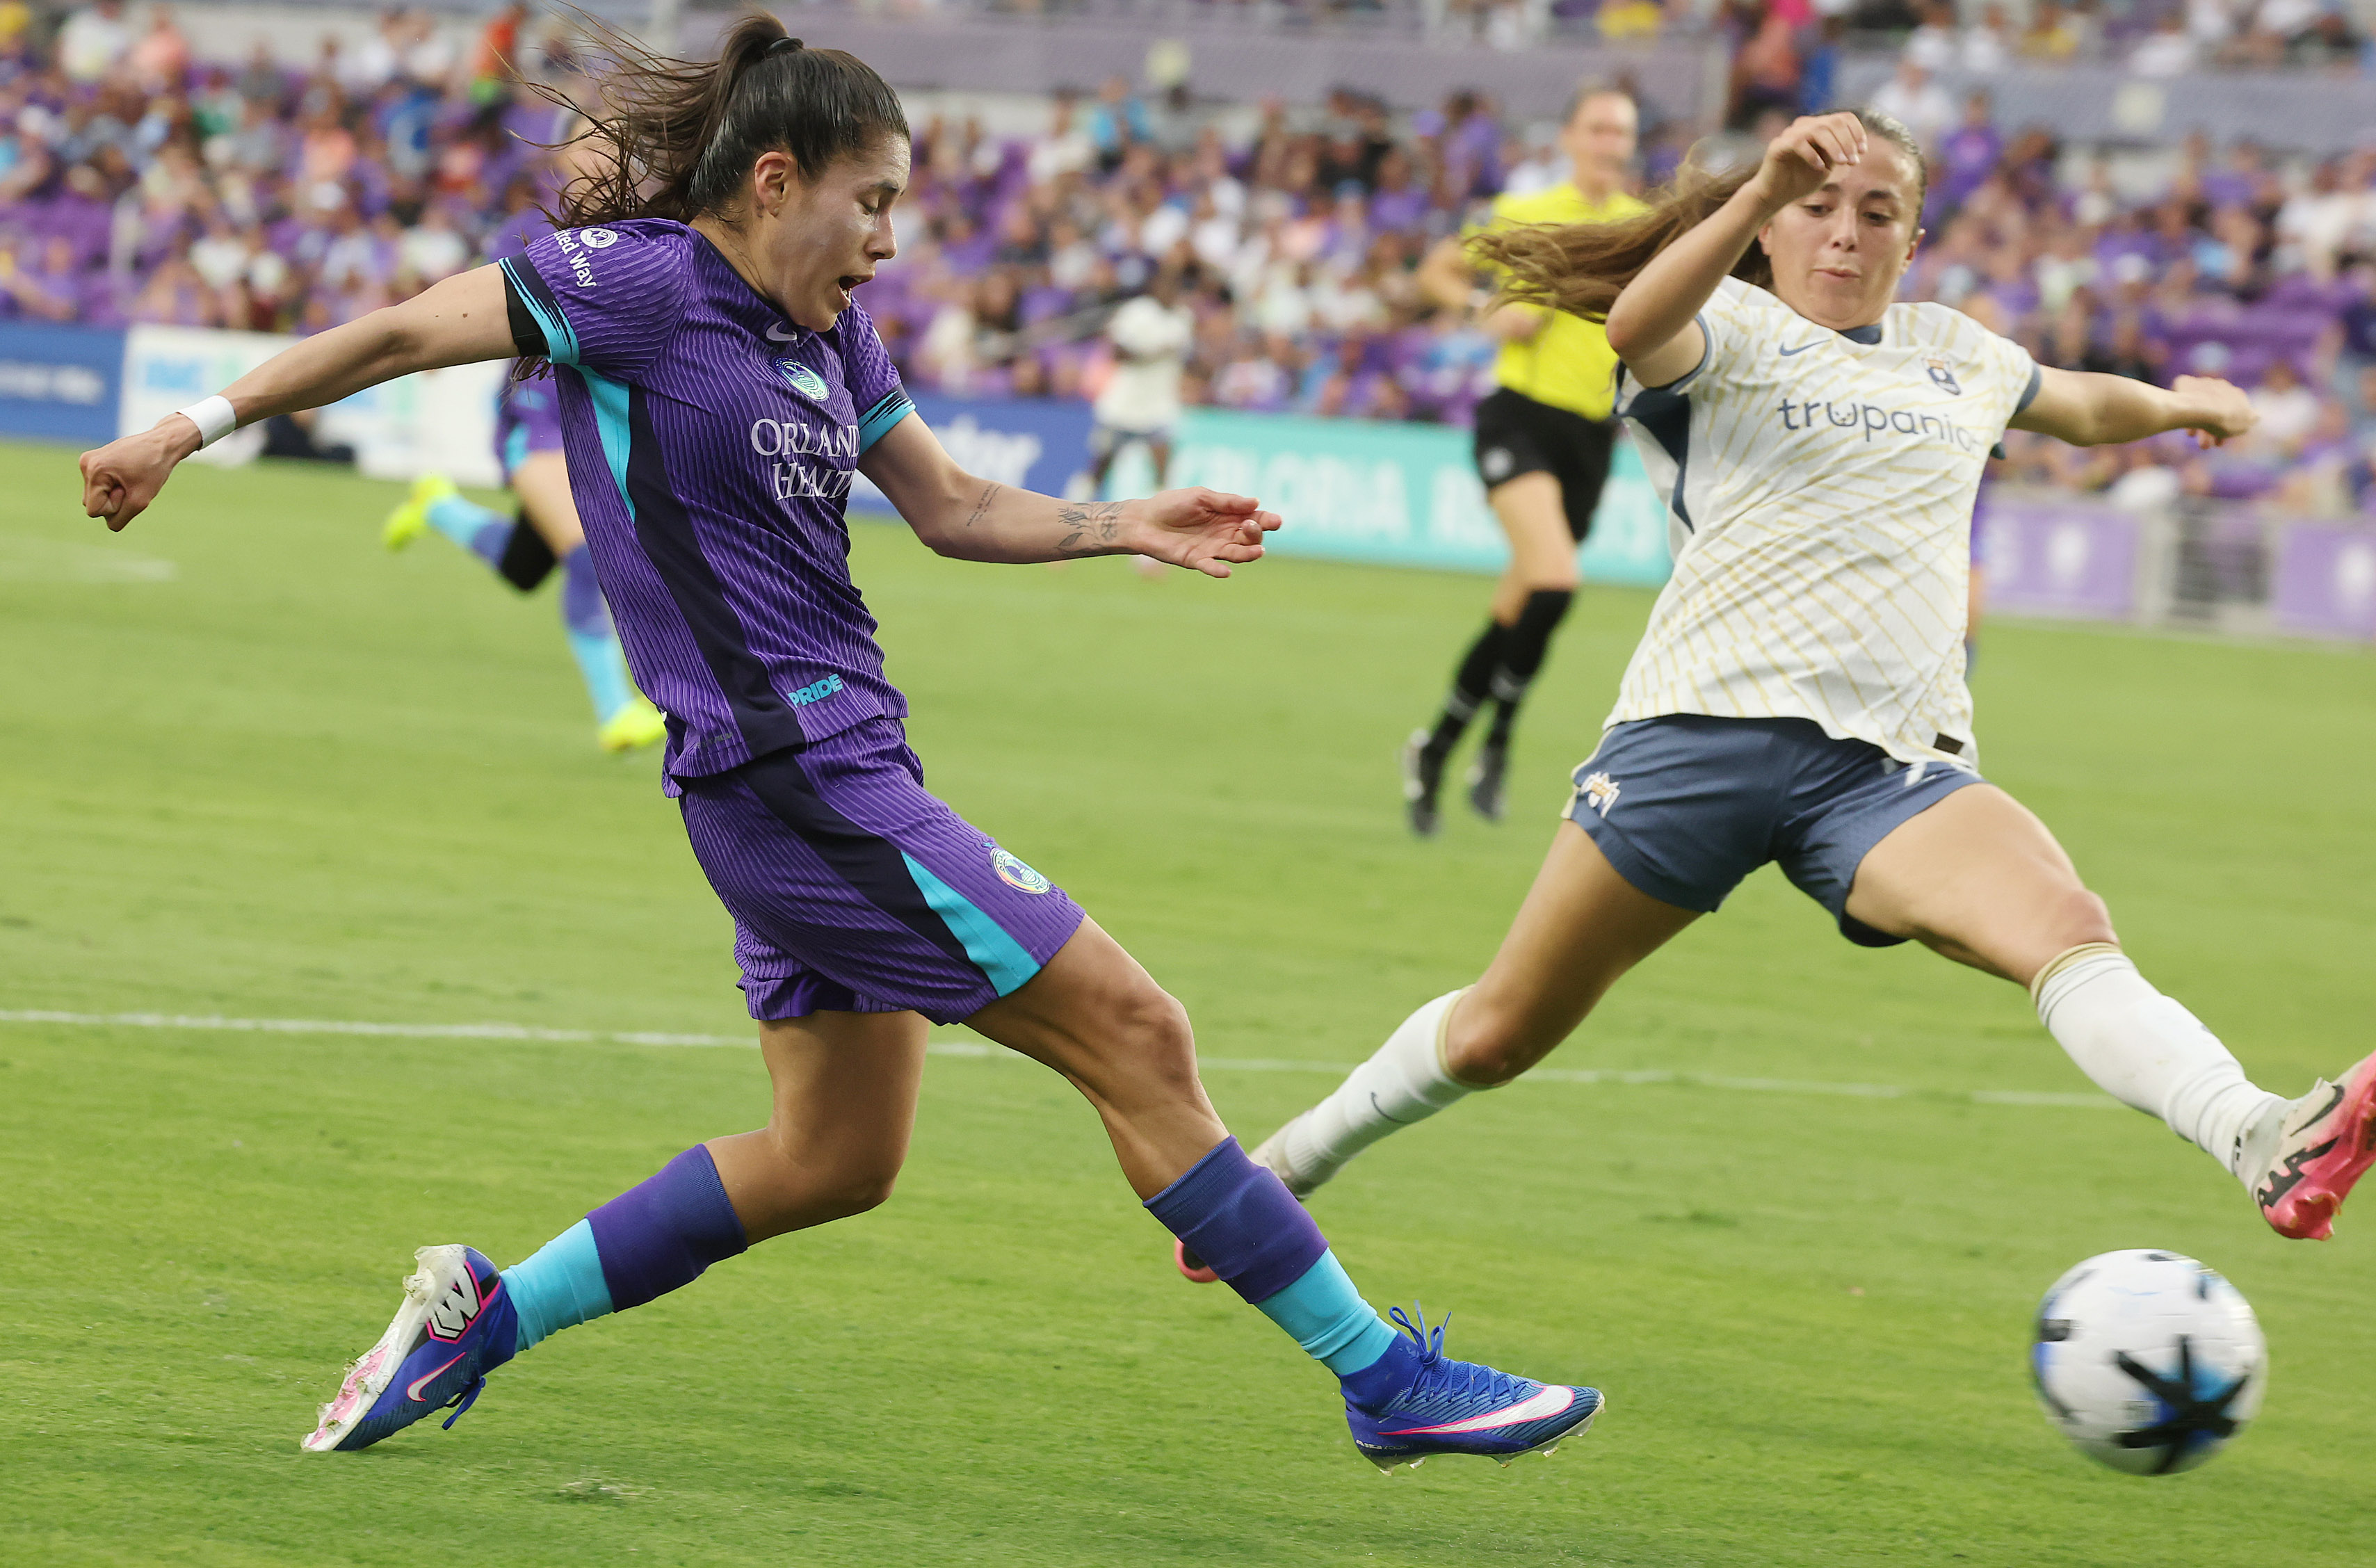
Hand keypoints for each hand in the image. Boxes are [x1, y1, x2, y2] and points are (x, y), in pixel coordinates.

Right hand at [80, 416, 202, 531]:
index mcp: (93, 470)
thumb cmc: (154, 469)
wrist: (163, 443)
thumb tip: (110, 524)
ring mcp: (88, 460)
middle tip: (131, 484)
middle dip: (113, 501)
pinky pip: (98, 485)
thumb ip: (121, 518)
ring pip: (94, 495)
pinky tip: (126, 475)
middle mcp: (86, 464)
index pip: (93, 510)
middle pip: (91, 503)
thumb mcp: (140, 500)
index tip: (129, 490)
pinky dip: (112, 486)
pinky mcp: (94, 459)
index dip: (114, 507)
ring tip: (129, 479)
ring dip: (112, 494)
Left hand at [1118, 487, 1282, 578]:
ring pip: (1237, 554)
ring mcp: (1211, 549)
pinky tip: (1226, 571)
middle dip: (1256, 534)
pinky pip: (1211, 567)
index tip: (1275, 521)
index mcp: (1228, 516)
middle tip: (1250, 526)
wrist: (1143, 520)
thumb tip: (1256, 502)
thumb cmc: (1171, 504)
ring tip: (1257, 551)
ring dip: (1248, 554)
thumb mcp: (1201, 496)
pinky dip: (1219, 570)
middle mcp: (1224, 534)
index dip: (1267, 521)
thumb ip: (1227, 501)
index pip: (1254, 519)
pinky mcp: (1196, 561)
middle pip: (1250, 538)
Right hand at [1746, 113, 1869, 211]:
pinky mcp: (1778, 145)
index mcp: (1818, 127)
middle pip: (1833, 122)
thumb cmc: (1802, 180)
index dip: (1857, 132)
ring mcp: (1790, 133)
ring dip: (1834, 146)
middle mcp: (1805, 126)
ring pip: (1818, 129)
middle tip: (1853, 161)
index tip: (1862, 152)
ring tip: (1841, 163)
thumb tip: (1857, 145)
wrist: (1776, 196)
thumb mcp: (1828, 165)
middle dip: (1847, 141)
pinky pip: (1799, 143)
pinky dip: (1813, 155)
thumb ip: (1839, 153)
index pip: (1843, 118)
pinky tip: (1819, 167)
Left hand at [2169, 375, 2254, 448]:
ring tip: (2191, 436)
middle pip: (2213, 411)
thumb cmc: (2225, 419)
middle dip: (2209, 430)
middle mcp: (2220, 386)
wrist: (2202, 408)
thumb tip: (2256, 416)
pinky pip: (2182, 394)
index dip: (2226, 429)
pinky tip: (2181, 419)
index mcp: (2236, 394)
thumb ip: (2250, 418)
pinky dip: (2182, 407)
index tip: (2219, 443)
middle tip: (2204, 445)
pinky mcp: (2184, 382)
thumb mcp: (2244, 423)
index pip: (2231, 413)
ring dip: (2196, 423)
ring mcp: (2202, 383)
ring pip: (2197, 406)